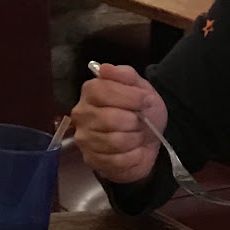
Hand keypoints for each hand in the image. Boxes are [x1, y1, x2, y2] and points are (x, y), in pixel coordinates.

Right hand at [73, 64, 167, 185]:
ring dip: (135, 139)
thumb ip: (125, 75)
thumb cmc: (140, 110)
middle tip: (141, 122)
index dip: (130, 97)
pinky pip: (118, 160)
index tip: (146, 101)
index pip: (103, 91)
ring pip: (115, 141)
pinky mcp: (92, 160)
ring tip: (138, 136)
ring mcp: (84, 140)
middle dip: (135, 122)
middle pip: (110, 119)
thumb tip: (103, 68)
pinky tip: (135, 150)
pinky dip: (134, 156)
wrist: (148, 139)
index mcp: (90, 92)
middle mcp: (81, 115)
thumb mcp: (140, 87)